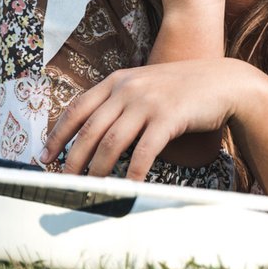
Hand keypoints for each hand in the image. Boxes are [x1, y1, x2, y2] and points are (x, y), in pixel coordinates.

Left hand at [39, 60, 258, 179]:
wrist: (223, 82)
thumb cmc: (182, 89)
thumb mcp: (145, 86)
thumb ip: (121, 103)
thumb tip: (96, 135)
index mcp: (117, 81)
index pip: (76, 109)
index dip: (58, 135)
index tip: (45, 156)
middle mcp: (127, 89)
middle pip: (89, 130)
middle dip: (72, 159)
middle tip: (63, 180)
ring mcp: (147, 102)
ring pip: (111, 142)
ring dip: (98, 169)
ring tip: (90, 187)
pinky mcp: (167, 118)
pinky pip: (143, 151)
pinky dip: (132, 172)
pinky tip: (127, 186)